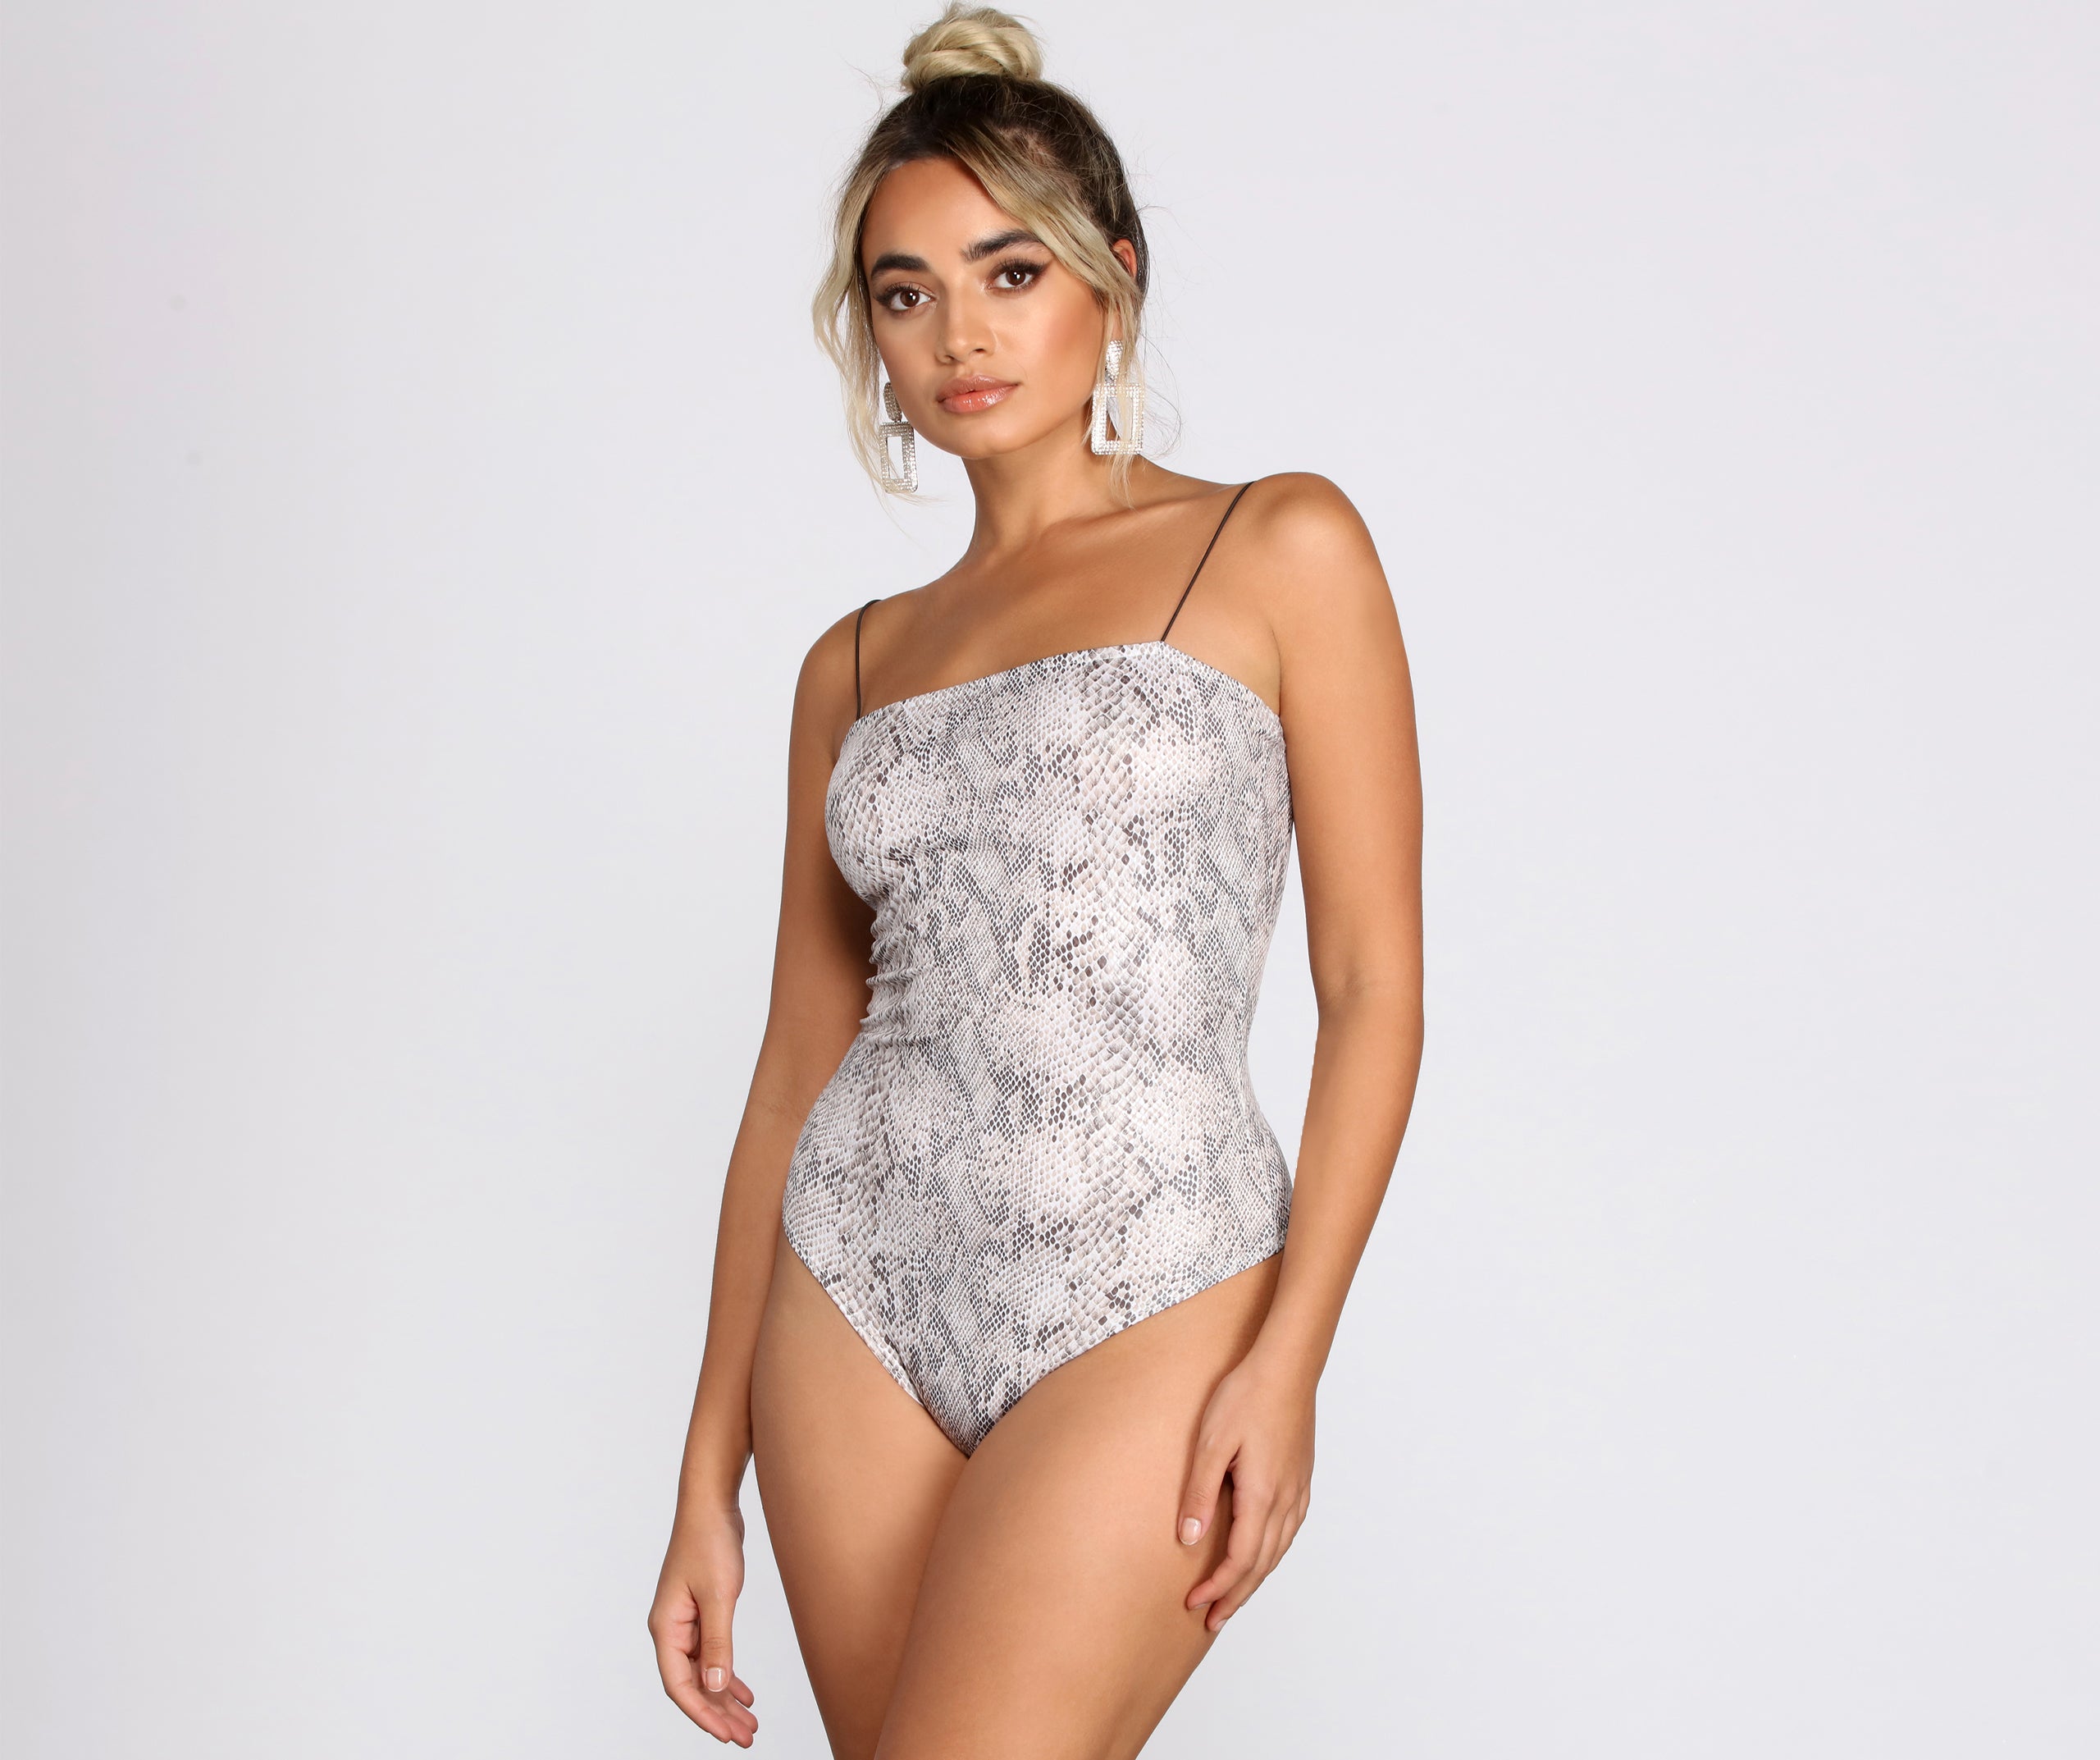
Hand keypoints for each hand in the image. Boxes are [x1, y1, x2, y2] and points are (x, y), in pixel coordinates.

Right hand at [649, 1501, 759, 1744]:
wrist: (712, 1504)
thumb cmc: (709, 1542)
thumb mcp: (718, 1596)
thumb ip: (718, 1643)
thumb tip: (715, 1687)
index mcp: (666, 1628)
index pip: (679, 1685)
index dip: (702, 1713)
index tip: (725, 1735)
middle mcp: (671, 1629)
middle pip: (692, 1684)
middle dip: (717, 1713)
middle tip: (745, 1736)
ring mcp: (686, 1621)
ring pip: (704, 1672)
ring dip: (724, 1698)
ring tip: (749, 1723)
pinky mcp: (702, 1612)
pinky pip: (712, 1654)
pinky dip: (727, 1674)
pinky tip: (744, 1692)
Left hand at [1176, 1344, 1315, 1632]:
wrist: (1286, 1365)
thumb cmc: (1245, 1396)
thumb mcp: (1210, 1442)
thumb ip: (1200, 1494)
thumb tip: (1188, 1540)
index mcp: (1261, 1496)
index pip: (1240, 1560)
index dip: (1218, 1588)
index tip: (1194, 1605)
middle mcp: (1286, 1500)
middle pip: (1262, 1564)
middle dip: (1236, 1596)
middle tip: (1212, 1621)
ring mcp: (1298, 1489)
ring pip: (1278, 1550)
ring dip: (1255, 1578)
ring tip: (1234, 1597)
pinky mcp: (1301, 1477)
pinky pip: (1289, 1530)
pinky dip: (1272, 1553)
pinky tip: (1262, 1553)